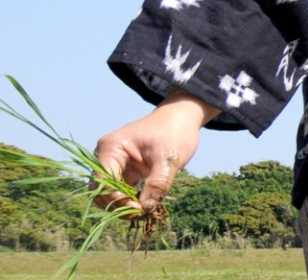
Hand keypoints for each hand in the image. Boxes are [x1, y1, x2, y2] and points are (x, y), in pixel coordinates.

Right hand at [92, 91, 218, 213]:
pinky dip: (130, 199)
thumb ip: (157, 184)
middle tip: (141, 214)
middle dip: (118, 205)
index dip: (116, 200)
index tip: (139, 210)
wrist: (182, 117)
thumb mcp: (169, 158)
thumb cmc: (175, 132)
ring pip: (109, 193)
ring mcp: (113, 163)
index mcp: (111, 148)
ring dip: (124, 204)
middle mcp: (106, 156)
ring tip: (145, 210)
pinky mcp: (124, 170)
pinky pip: (121, 190)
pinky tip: (147, 204)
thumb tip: (146, 209)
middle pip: (100, 190)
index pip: (102, 181)